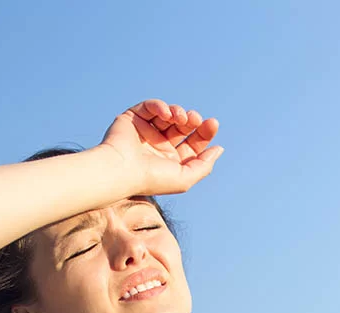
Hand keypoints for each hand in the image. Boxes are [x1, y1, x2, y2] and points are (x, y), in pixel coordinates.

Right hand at [99, 99, 222, 195]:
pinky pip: (150, 107)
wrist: (121, 170)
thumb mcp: (185, 178)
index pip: (193, 143)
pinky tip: (166, 114)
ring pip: (168, 115)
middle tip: (195, 119)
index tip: (212, 124)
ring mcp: (145, 132)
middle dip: (193, 120)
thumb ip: (204, 165)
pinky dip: (160, 106)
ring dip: (178, 112)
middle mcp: (158, 146)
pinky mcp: (133, 118)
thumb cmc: (152, 178)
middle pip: (183, 127)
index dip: (204, 132)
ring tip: (181, 118)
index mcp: (171, 161)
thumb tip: (218, 149)